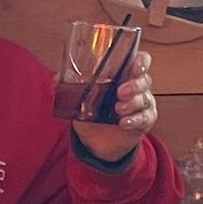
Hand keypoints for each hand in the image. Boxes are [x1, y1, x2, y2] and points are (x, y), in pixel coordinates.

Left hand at [73, 48, 157, 163]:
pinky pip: (144, 118)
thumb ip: (70, 86)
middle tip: (120, 92)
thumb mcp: (80, 97)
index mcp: (124, 75)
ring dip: (132, 103)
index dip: (141, 62)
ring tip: (118, 109)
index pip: (140, 61)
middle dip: (134, 85)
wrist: (96, 142)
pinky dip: (134, 120)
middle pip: (144, 80)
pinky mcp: (143, 122)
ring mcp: (142, 105)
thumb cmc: (93, 112)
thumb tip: (57, 79)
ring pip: (145, 99)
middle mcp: (137, 88)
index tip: (135, 66)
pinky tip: (124, 122)